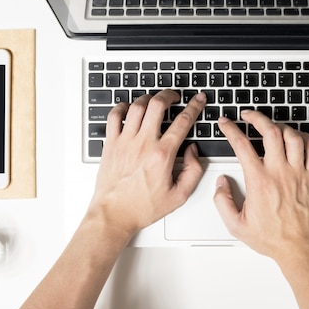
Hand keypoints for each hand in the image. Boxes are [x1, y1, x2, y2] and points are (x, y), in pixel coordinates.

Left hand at [88, 90, 206, 238]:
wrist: (114, 214)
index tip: (198, 100)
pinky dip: (122, 107)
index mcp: (162, 155)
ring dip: (148, 98)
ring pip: (137, 106)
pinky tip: (129, 109)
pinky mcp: (111, 144)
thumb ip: (194, 171)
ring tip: (155, 100)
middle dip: (169, 95)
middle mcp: (143, 144)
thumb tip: (193, 152)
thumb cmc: (142, 207)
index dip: (194, 106)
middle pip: (157, 105)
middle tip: (175, 96)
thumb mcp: (179, 196)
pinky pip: (115, 116)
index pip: (183, 121)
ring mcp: (125, 142)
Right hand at [213, 110, 308, 262]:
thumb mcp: (236, 225)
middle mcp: (279, 172)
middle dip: (256, 117)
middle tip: (249, 115)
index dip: (231, 129)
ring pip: (292, 136)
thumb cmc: (273, 239)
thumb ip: (223, 201)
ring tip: (272, 126)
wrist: (300, 248)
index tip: (226, 123)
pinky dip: (305, 138)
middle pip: (270, 132)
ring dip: (280, 126)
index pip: (242, 145)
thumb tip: (221, 183)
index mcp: (259, 181)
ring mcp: (299, 173)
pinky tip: (297, 138)